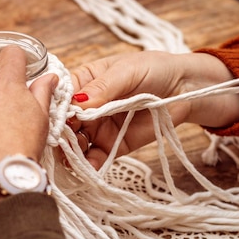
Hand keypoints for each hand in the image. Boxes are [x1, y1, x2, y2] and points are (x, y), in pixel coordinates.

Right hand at [70, 51, 238, 167]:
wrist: (186, 88)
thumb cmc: (155, 69)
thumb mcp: (127, 71)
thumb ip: (103, 88)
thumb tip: (79, 104)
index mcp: (84, 82)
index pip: (60, 98)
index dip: (54, 109)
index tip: (52, 120)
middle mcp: (86, 108)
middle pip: (64, 124)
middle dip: (59, 135)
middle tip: (59, 144)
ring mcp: (98, 128)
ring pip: (75, 144)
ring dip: (70, 152)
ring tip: (69, 159)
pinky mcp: (113, 145)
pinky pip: (95, 158)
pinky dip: (89, 165)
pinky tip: (85, 169)